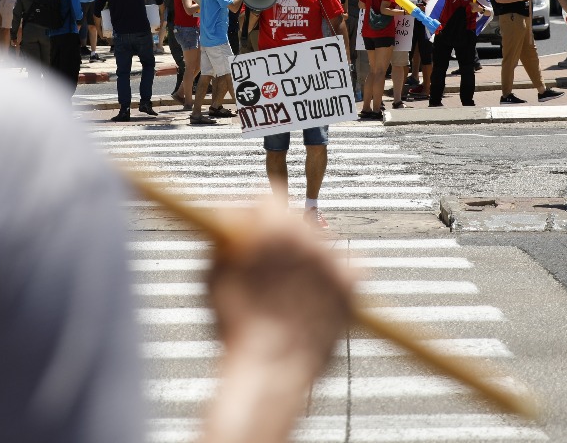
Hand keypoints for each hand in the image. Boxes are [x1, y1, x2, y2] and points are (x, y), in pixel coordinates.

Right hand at [209, 200, 354, 380]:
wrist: (271, 370)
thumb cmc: (236, 327)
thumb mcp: (213, 275)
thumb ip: (223, 237)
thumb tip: (229, 215)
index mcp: (274, 227)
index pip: (271, 197)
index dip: (258, 212)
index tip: (252, 227)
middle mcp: (308, 237)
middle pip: (298, 219)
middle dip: (283, 236)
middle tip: (269, 262)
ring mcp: (333, 261)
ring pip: (322, 244)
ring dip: (308, 258)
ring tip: (290, 289)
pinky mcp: (352, 286)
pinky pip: (353, 266)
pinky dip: (339, 277)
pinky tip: (319, 293)